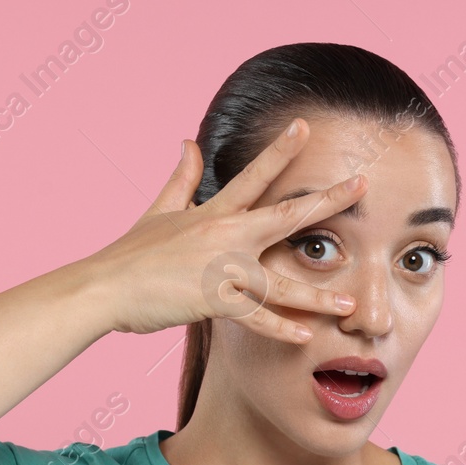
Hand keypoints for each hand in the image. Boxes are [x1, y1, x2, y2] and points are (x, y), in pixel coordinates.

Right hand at [80, 118, 366, 341]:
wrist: (104, 286)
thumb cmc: (131, 254)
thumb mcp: (158, 208)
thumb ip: (181, 177)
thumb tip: (188, 142)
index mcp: (214, 212)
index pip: (254, 175)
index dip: (280, 151)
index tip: (304, 127)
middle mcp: (224, 235)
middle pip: (285, 216)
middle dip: (325, 201)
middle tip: (360, 186)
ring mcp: (220, 268)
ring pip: (279, 282)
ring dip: (316, 295)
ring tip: (347, 302)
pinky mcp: (211, 300)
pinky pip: (253, 317)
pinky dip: (278, 328)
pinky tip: (304, 337)